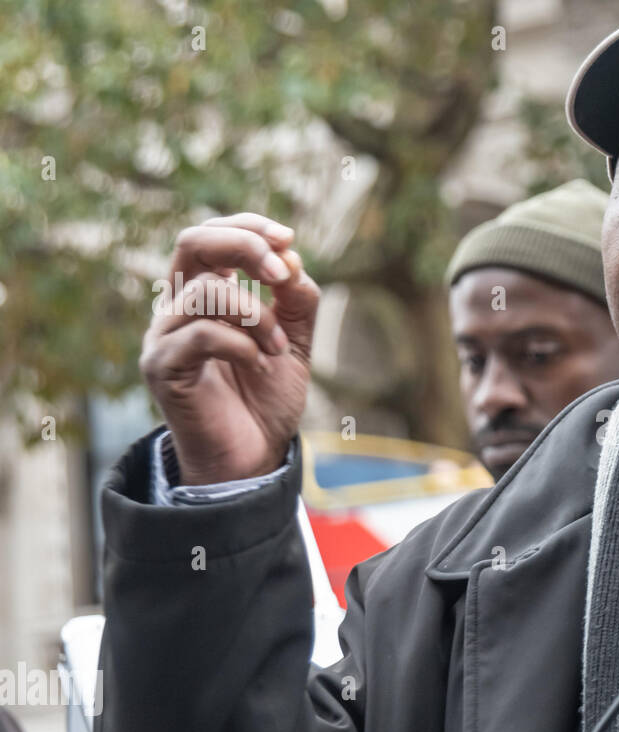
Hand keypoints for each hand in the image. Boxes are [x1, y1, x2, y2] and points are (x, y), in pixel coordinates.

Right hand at [140, 213, 319, 484]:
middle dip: (244, 247)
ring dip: (257, 315)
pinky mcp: (160, 367)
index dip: (249, 227)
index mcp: (206, 293)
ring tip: (280, 348)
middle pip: (191, 242)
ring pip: (204, 291)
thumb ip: (297, 301)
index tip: (289, 238)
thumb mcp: (296, 341)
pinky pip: (201, 334)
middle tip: (281, 275)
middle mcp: (177, 307)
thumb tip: (293, 259)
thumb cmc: (266, 398)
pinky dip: (243, 345)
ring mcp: (164, 335)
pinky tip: (261, 367)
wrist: (253, 456)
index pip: (213, 236)